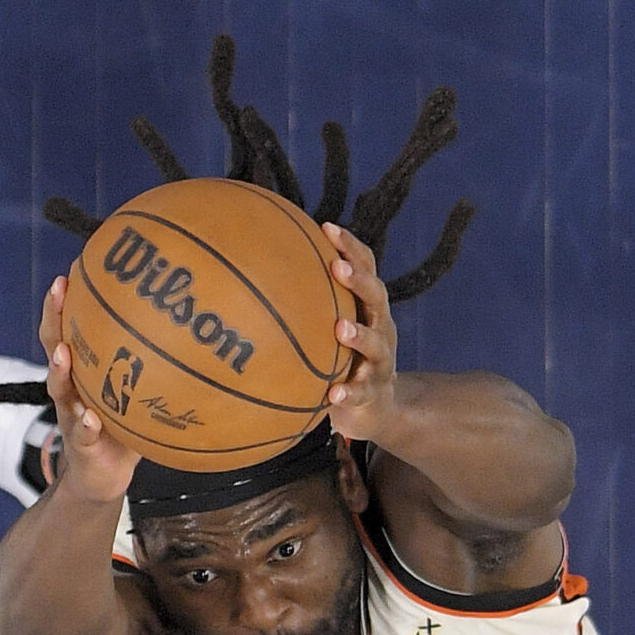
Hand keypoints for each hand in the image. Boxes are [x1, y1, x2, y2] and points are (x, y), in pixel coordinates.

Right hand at [34, 270, 140, 504]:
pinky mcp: (81, 446)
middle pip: (54, 346)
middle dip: (54, 318)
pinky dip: (86, 425)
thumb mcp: (138, 393)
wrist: (100, 477)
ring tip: (64, 353)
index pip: (69, 328)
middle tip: (58, 289)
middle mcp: (71, 389)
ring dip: (60, 370)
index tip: (72, 269)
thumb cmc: (123, 429)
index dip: (67, 301)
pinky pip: (82, 434)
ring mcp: (71, 416)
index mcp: (83, 372)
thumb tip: (201, 333)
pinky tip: (91, 417)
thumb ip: (157, 367)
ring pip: (60, 389)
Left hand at [322, 221, 403, 441]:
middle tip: (337, 268)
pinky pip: (361, 392)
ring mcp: (380, 361)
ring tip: (341, 329)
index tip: (327, 227)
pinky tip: (333, 394)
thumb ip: (307, 303)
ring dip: (359, 335)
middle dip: (359, 281)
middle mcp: (380, 329)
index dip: (350, 247)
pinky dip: (348, 392)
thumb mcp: (329, 328)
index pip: (366, 269)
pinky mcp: (372, 393)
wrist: (375, 408)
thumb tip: (253, 274)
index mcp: (367, 309)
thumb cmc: (344, 358)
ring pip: (376, 344)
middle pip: (377, 298)